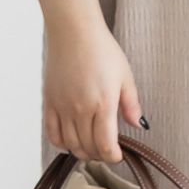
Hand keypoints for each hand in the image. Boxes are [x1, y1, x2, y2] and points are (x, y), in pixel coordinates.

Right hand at [43, 19, 144, 162]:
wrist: (74, 32)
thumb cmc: (101, 49)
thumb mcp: (125, 76)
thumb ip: (131, 104)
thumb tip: (139, 125)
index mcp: (103, 104)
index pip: (105, 144)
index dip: (112, 156)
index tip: (118, 156)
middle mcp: (80, 109)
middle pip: (87, 147)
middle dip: (99, 155)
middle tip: (106, 151)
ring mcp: (62, 106)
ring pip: (70, 143)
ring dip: (82, 151)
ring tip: (91, 148)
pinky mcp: (49, 102)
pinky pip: (52, 133)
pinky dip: (61, 143)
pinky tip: (70, 141)